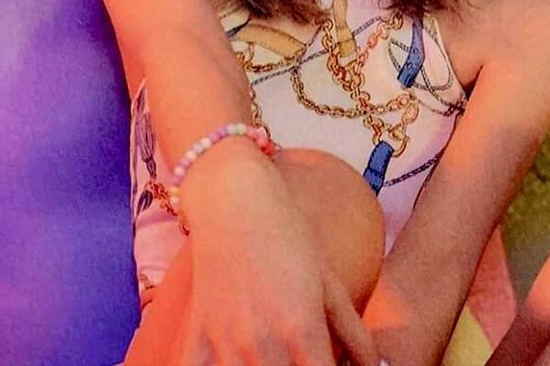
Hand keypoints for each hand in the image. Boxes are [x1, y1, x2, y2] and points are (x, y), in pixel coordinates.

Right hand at [176, 141, 379, 365]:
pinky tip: (234, 363)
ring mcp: (226, 345)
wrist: (234, 200)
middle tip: (300, 358)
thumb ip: (353, 332)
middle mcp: (264, 344)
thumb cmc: (287, 235)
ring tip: (275, 360)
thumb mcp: (327, 281)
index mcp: (302, 329)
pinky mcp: (196, 339)